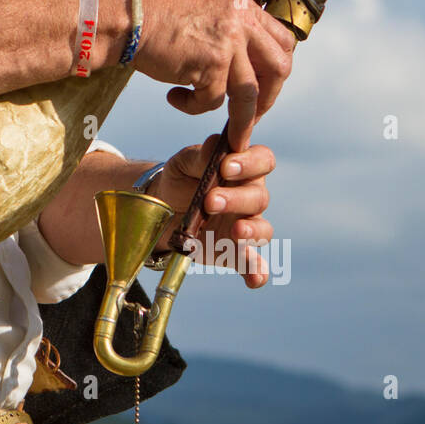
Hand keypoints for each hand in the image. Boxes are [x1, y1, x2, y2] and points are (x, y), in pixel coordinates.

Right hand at [132, 0, 295, 152]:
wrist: (127, 16)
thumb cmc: (156, 15)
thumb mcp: (204, 8)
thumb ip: (228, 26)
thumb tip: (243, 54)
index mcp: (243, 7)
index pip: (282, 42)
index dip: (275, 70)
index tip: (263, 88)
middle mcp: (242, 21)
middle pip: (279, 68)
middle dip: (269, 99)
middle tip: (253, 116)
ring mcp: (229, 42)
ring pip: (250, 93)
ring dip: (242, 121)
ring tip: (231, 135)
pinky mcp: (210, 64)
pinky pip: (212, 101)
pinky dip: (194, 107)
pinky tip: (176, 97)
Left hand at [146, 134, 275, 287]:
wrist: (162, 209)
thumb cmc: (179, 179)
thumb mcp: (183, 163)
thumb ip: (199, 155)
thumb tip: (215, 144)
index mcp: (242, 169)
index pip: (262, 160)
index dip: (249, 163)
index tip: (225, 167)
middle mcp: (249, 197)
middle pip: (260, 197)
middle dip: (237, 199)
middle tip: (210, 202)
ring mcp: (245, 226)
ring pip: (263, 229)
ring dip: (251, 231)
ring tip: (235, 232)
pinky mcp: (235, 252)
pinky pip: (253, 264)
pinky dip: (256, 272)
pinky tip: (254, 280)